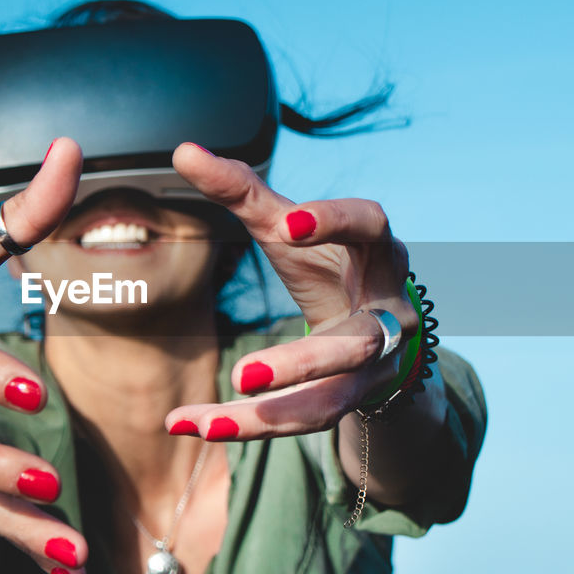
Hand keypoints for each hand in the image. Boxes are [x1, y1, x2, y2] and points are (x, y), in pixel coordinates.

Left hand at [164, 142, 419, 440]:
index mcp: (376, 249)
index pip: (371, 225)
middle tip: (242, 373)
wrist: (382, 326)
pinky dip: (251, 424)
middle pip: (360, 340)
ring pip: (334, 396)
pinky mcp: (355, 399)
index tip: (287, 224)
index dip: (335, 221)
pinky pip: (308, 420)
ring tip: (209, 422)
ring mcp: (378, 364)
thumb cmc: (329, 262)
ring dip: (273, 415)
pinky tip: (192, 424)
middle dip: (304, 361)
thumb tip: (184, 148)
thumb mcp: (289, 226)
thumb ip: (240, 189)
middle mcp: (389, 311)